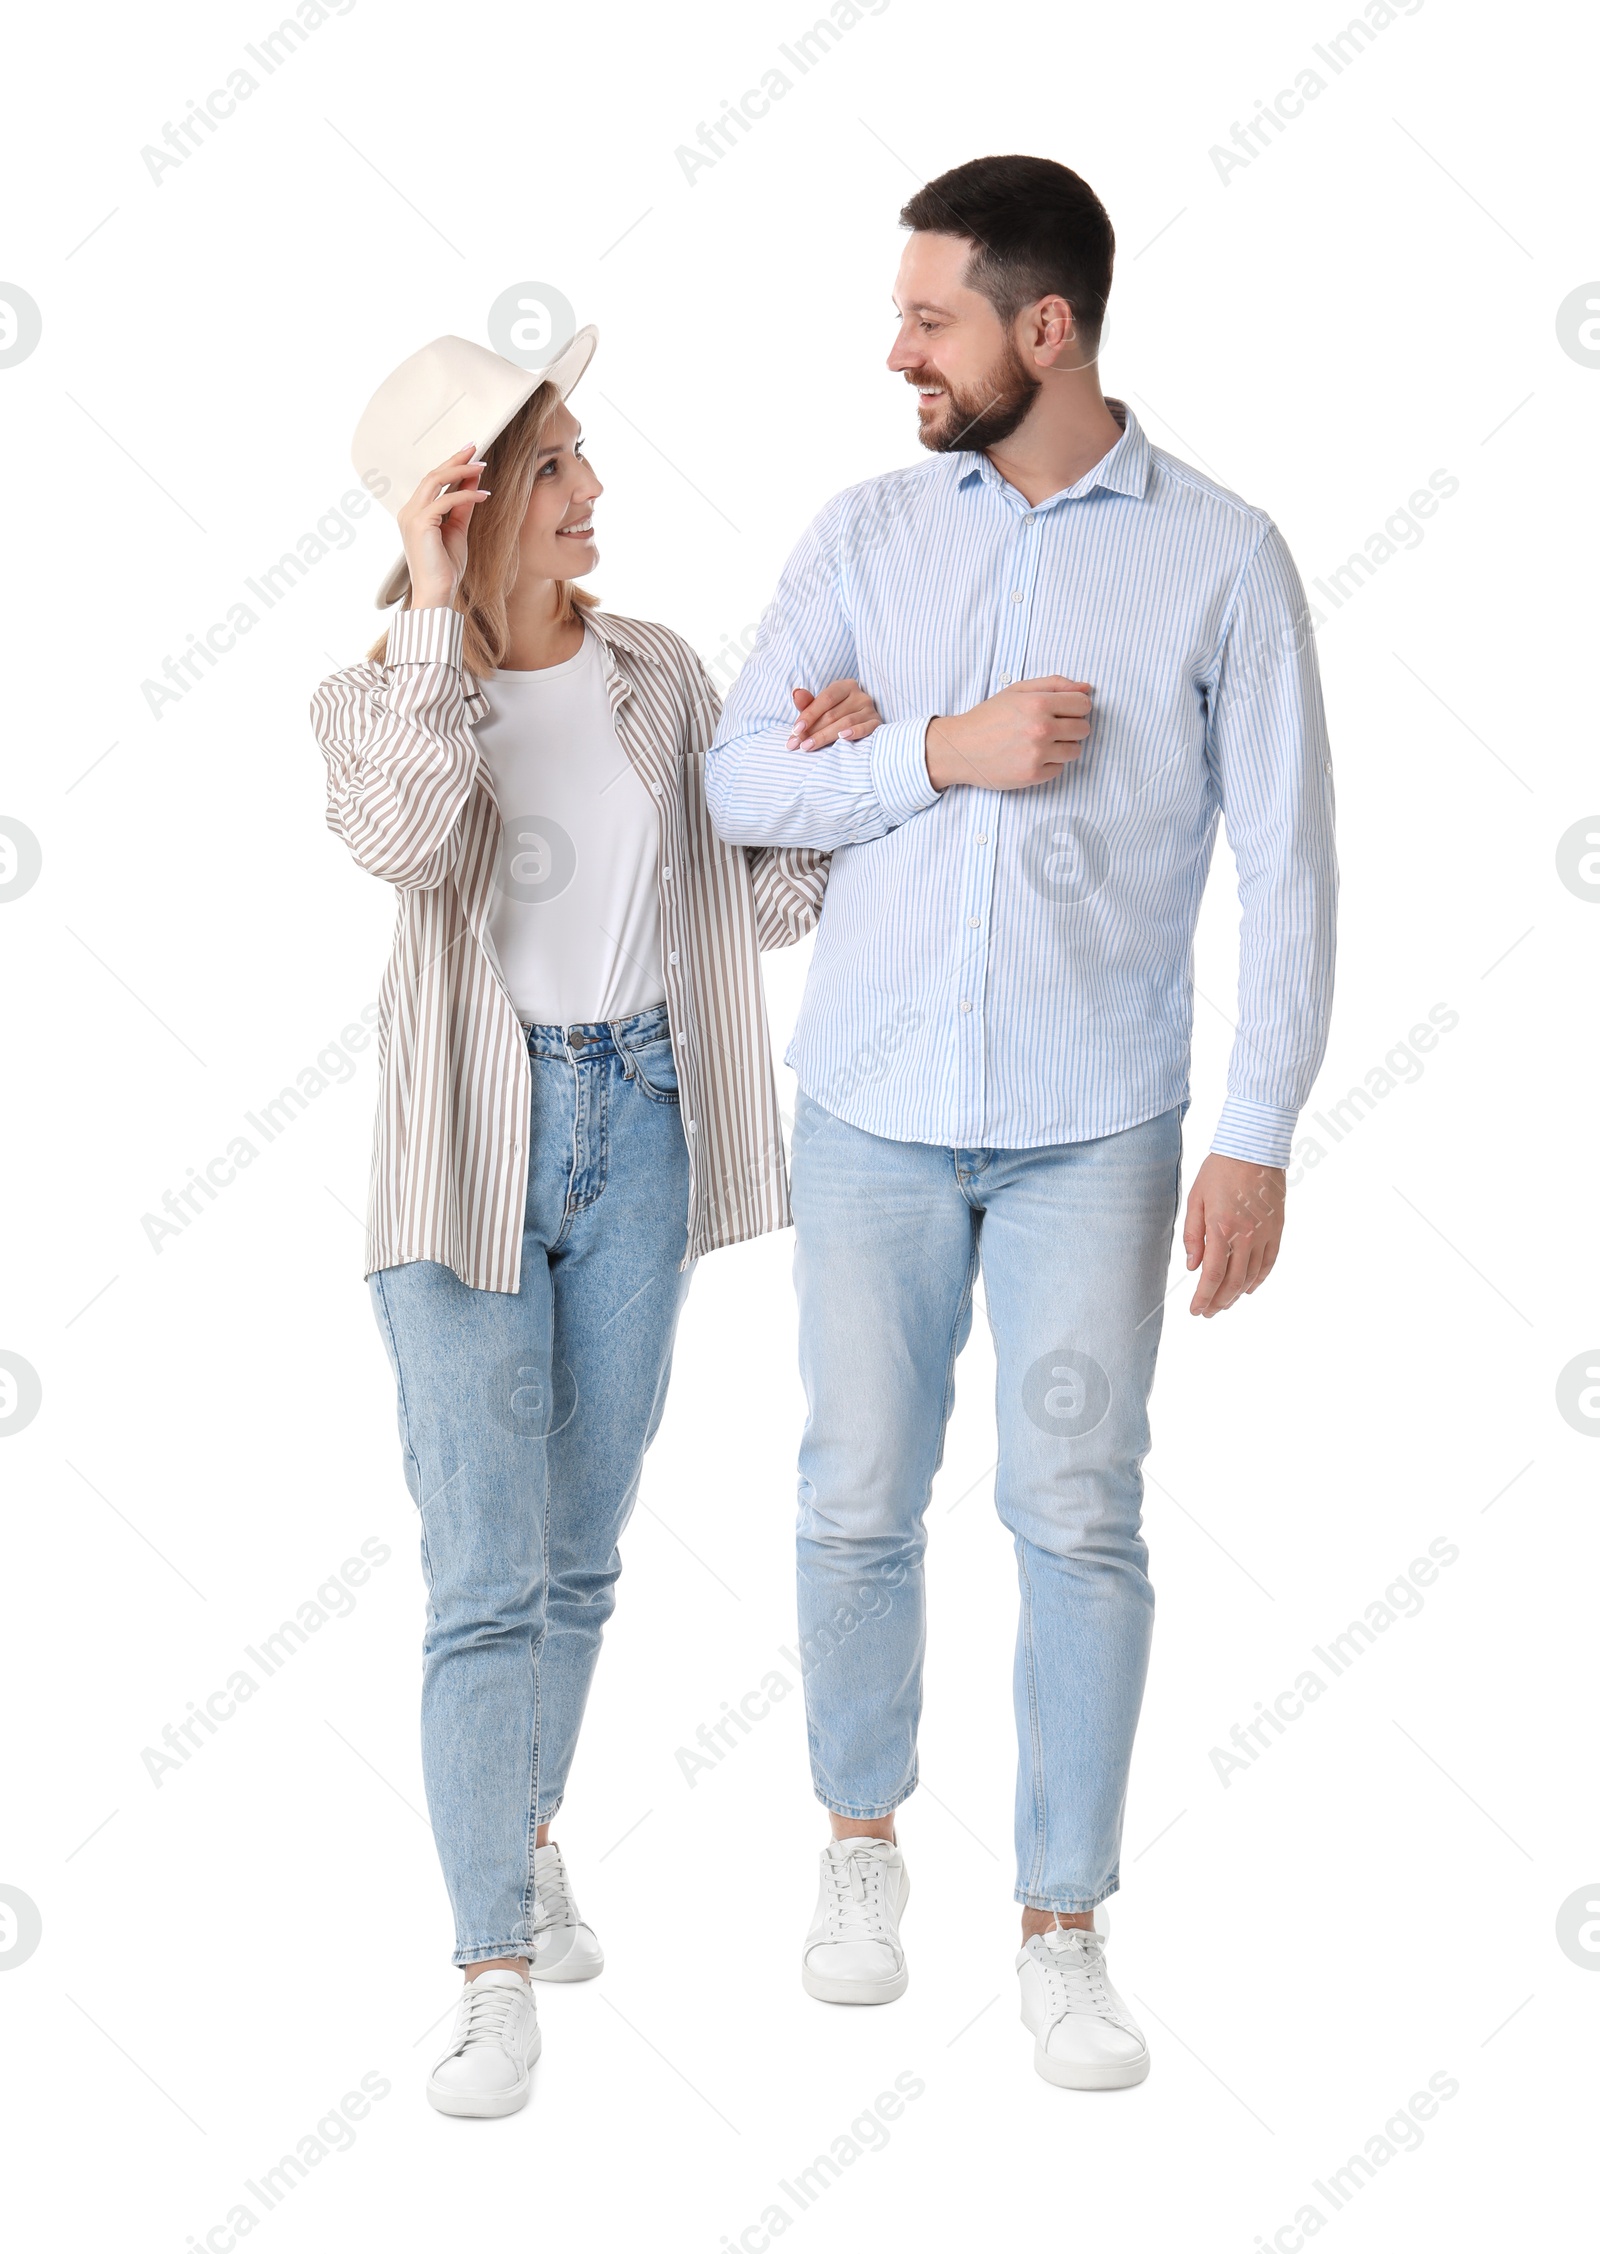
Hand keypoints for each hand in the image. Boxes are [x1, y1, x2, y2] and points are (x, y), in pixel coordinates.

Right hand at [399, 444, 492, 609]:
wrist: (437, 593)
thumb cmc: (444, 569)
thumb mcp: (457, 530)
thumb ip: (462, 507)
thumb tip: (472, 483)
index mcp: (414, 514)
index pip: (432, 482)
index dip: (451, 466)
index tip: (469, 455)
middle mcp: (409, 512)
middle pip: (432, 476)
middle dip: (455, 460)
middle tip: (474, 449)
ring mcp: (411, 517)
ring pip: (435, 481)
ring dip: (460, 471)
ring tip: (481, 467)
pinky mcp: (420, 524)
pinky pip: (445, 501)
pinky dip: (466, 495)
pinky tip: (482, 495)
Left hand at [787, 680, 883, 751]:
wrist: (860, 723)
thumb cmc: (837, 714)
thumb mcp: (822, 707)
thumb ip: (808, 703)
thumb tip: (796, 693)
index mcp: (844, 686)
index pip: (825, 699)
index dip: (809, 715)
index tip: (795, 730)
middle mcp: (859, 695)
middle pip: (832, 714)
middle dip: (812, 730)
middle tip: (797, 744)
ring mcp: (870, 709)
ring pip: (845, 722)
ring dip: (825, 736)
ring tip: (808, 746)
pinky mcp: (877, 723)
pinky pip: (866, 728)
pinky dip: (854, 732)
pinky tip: (842, 738)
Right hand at [924, 676, 1091, 791]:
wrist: (961, 748)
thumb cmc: (989, 717)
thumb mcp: (1018, 691)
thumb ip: (1054, 685)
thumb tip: (1086, 688)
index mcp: (1038, 703)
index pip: (1083, 704)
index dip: (1076, 706)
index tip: (1065, 710)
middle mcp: (1041, 728)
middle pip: (1084, 728)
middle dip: (1072, 726)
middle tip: (1052, 727)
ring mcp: (1037, 754)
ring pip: (1075, 751)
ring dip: (1063, 746)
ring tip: (1042, 743)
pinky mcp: (1032, 775)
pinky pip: (1060, 769)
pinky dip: (1050, 764)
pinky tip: (1032, 757)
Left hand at [1183, 1154, 1286, 1316]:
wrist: (1254, 1149)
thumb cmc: (1219, 1171)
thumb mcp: (1196, 1200)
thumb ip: (1193, 1236)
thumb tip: (1192, 1267)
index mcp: (1221, 1229)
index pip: (1211, 1276)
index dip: (1203, 1298)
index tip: (1196, 1310)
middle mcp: (1245, 1236)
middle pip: (1232, 1282)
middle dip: (1218, 1301)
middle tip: (1207, 1312)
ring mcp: (1265, 1234)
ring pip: (1252, 1276)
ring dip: (1237, 1294)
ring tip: (1224, 1304)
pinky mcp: (1277, 1229)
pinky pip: (1269, 1262)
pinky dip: (1259, 1279)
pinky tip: (1249, 1288)